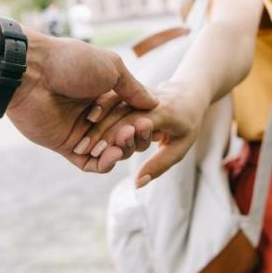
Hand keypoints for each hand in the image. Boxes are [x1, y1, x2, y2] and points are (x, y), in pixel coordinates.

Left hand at [5, 33, 156, 172]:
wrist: (32, 72)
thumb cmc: (71, 62)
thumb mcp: (111, 67)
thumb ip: (133, 88)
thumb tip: (154, 103)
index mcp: (104, 93)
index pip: (130, 115)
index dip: (140, 121)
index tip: (148, 121)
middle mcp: (93, 113)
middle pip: (121, 135)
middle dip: (131, 137)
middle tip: (135, 131)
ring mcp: (79, 131)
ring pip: (107, 151)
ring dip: (119, 150)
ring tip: (121, 142)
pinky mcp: (65, 146)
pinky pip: (89, 163)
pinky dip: (103, 163)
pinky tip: (112, 155)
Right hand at [76, 81, 209, 185]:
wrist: (190, 93)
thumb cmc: (188, 125)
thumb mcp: (181, 148)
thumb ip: (159, 165)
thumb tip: (138, 184)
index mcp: (164, 112)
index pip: (134, 123)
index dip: (114, 137)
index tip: (96, 152)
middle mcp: (149, 100)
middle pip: (120, 114)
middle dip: (100, 132)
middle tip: (81, 149)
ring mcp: (139, 92)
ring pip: (113, 104)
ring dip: (95, 121)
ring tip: (80, 139)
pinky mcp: (131, 89)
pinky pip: (112, 97)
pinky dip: (98, 109)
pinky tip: (85, 121)